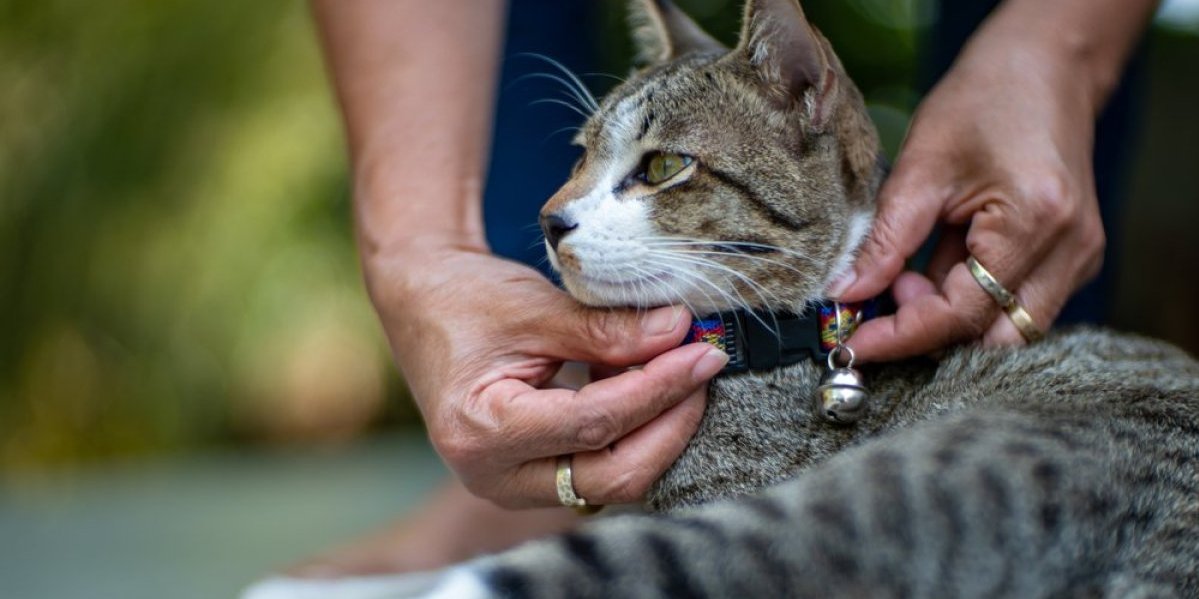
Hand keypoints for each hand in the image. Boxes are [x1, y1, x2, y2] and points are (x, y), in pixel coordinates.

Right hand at [366, 243, 727, 507]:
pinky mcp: (534, 476)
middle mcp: (494, 476)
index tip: (701, 353)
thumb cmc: (464, 300)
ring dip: (657, 429)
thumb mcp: (535, 307)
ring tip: (680, 366)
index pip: (594, 425)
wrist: (421, 303)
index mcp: (481, 432)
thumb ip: (607, 328)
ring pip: (612, 480)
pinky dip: (635, 430)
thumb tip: (679, 332)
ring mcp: (514, 484)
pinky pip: (601, 467)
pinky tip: (651, 382)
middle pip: (610, 476)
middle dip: (669, 424)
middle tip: (703, 366)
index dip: (657, 389)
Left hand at [832, 32, 1104, 361]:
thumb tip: (846, 295)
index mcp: (1034, 223)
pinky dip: (969, 301)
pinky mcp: (1073, 257)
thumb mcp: (920, 167)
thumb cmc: (984, 101)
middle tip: (881, 301)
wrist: (1045, 66)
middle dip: (929, 336)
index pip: (962, 314)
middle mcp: (1070, 250)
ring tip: (909, 274)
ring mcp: (1079, 257)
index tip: (853, 344)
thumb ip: (886, 241)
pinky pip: (1017, 304)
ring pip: (1008, 330)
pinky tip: (937, 266)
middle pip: (995, 341)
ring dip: (949, 319)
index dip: (902, 336)